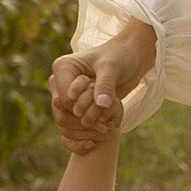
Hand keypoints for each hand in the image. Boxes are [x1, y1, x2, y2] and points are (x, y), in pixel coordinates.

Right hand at [49, 21, 155, 151]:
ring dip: (87, 129)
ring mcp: (67, 94)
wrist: (130, 57)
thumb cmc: (120, 56)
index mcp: (63, 68)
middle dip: (84, 123)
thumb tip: (101, 105)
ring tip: (108, 128)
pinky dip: (86, 131)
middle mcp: (60, 82)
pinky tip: (102, 133)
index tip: (105, 117)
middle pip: (62, 114)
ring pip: (66, 122)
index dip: (83, 111)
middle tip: (106, 127)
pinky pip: (73, 124)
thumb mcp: (112, 68)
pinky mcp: (76, 103)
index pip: (65, 100)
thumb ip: (105, 85)